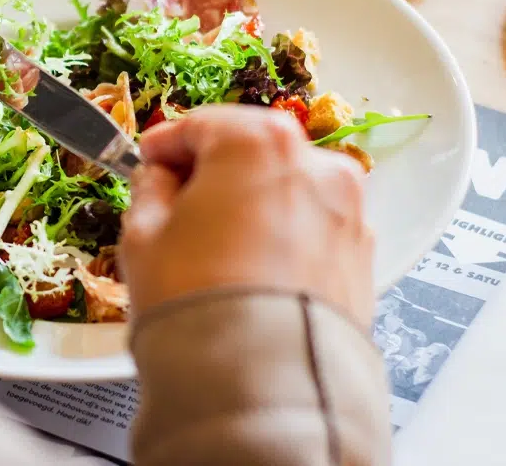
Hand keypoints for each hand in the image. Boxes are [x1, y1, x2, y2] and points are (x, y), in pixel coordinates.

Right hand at [121, 105, 374, 326]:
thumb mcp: (143, 235)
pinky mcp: (362, 255)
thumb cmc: (197, 301)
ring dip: (252, 203)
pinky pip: (312, 229)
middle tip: (177, 203)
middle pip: (251, 150)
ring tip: (216, 247)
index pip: (201, 123)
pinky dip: (284, 237)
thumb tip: (159, 179)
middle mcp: (314, 164)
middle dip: (214, 172)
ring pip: (286, 189)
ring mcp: (346, 210)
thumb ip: (150, 189)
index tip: (148, 161)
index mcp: (256, 142)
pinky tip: (252, 271)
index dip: (166, 144)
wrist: (261, 382)